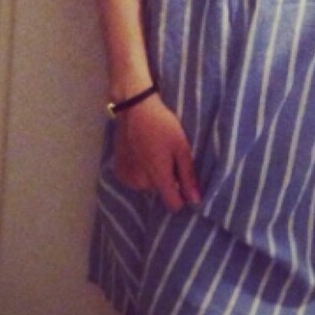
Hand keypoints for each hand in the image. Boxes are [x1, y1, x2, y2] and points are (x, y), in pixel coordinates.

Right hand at [111, 94, 200, 212]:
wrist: (135, 109)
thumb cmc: (163, 126)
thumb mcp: (182, 148)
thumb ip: (188, 176)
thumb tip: (195, 201)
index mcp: (158, 177)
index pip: (173, 205)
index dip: (182, 197)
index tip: (184, 182)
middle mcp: (140, 183)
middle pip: (160, 191)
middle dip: (166, 178)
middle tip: (167, 155)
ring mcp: (127, 178)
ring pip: (147, 185)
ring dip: (152, 174)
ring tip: (154, 151)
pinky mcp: (119, 171)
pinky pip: (135, 179)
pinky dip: (140, 170)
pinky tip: (141, 153)